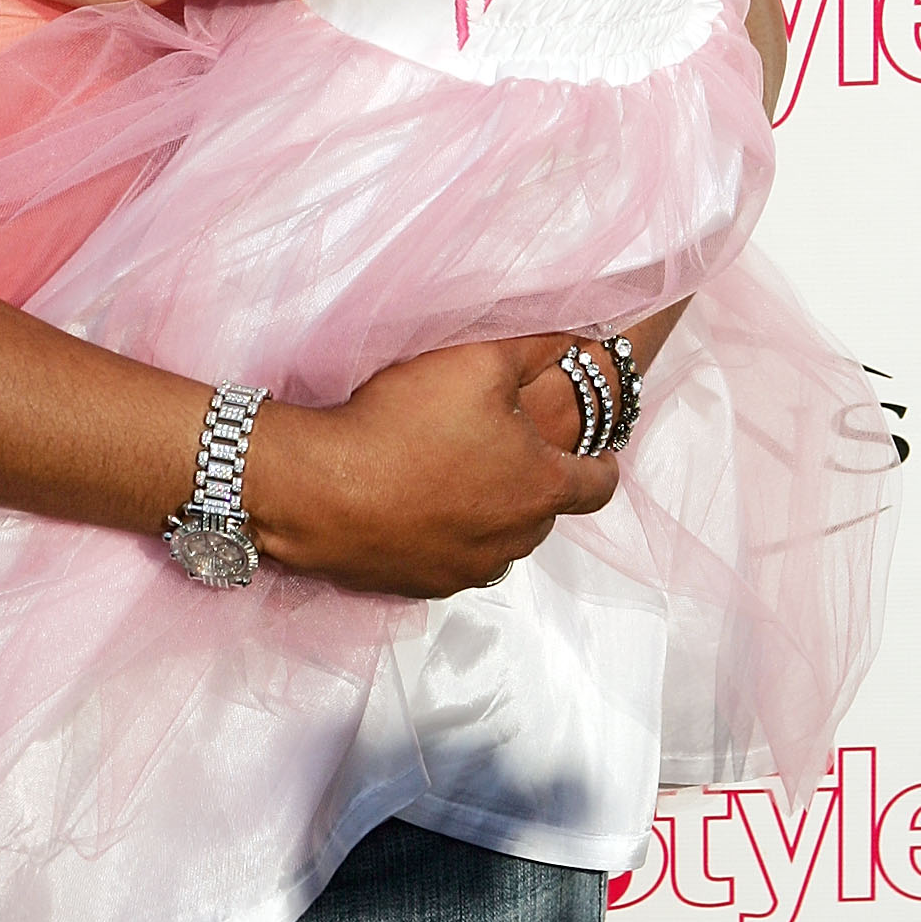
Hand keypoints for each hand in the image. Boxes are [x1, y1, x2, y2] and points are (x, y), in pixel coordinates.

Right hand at [247, 335, 620, 597]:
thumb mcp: (480, 359)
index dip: (601, 463)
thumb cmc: (403, 423)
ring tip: (454, 473)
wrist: (319, 490)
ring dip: (491, 512)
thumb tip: (582, 337)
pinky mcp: (422, 585)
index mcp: (542, 488)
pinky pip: (452, 559)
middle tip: (503, 445)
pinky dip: (446, 534)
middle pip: (545, 511)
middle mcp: (515, 539)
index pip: (599, 484)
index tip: (594, 450)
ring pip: (499, 539)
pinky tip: (416, 503)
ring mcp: (467, 569)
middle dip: (534, 480)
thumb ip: (541, 346)